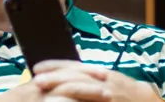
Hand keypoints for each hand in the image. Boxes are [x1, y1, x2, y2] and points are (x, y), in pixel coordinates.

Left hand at [33, 60, 161, 101]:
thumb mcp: (109, 80)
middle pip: (75, 77)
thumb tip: (66, 76)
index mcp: (101, 74)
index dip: (55, 65)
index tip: (37, 67)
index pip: (74, 66)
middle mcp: (103, 82)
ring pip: (80, 90)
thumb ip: (89, 78)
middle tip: (36, 79)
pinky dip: (74, 101)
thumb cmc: (127, 93)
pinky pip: (88, 101)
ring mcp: (106, 95)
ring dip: (61, 89)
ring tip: (44, 90)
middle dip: (54, 77)